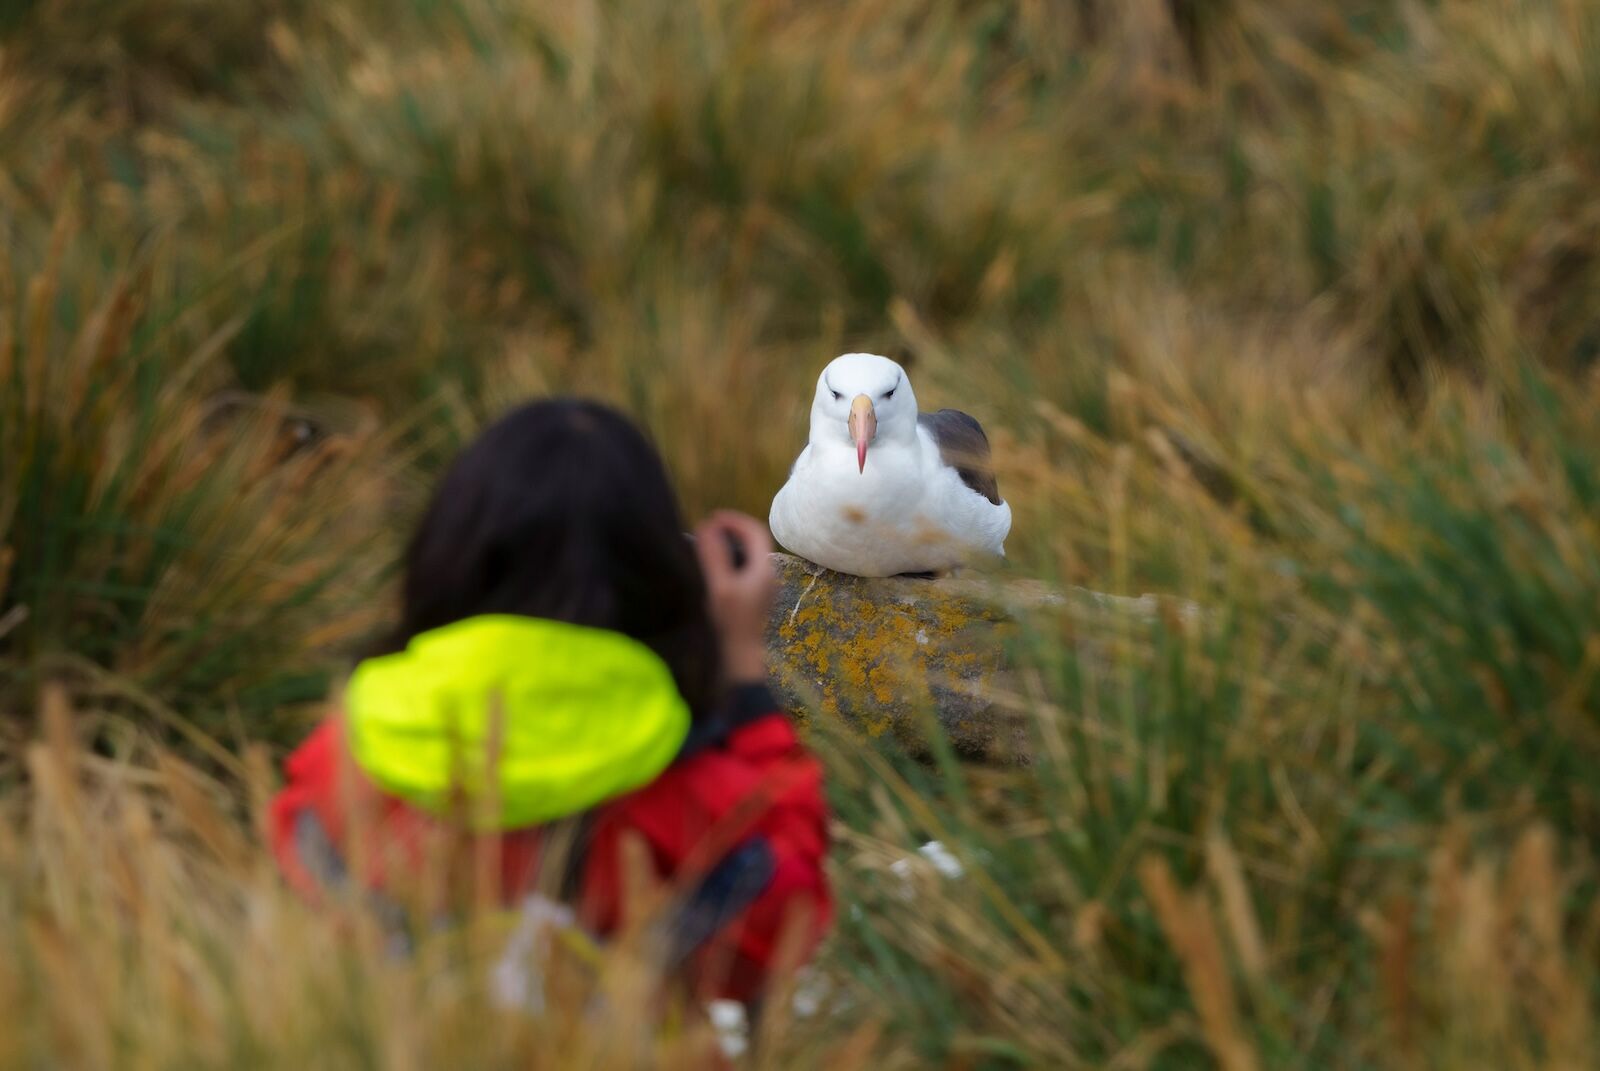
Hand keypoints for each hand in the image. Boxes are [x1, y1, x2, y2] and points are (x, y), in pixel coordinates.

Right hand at [693, 511, 775, 684]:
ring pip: (750, 554)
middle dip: (733, 529)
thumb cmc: (729, 623)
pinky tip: (714, 566)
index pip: (755, 531)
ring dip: (731, 544)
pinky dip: (731, 559)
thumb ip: (713, 555)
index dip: (735, 520)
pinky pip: (746, 568)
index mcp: (763, 569)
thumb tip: (707, 526)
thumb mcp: (719, 586)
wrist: (739, 658)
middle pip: (755, 541)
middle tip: (709, 527)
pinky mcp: (755, 598)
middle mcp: (768, 576)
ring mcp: (763, 588)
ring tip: (708, 542)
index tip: (712, 518)